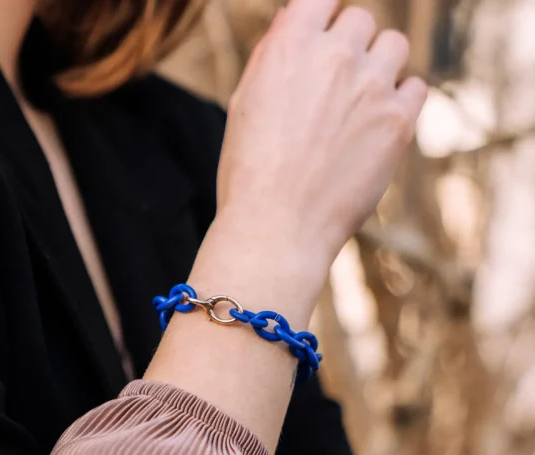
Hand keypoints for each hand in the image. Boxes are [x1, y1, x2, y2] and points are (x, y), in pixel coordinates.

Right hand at [217, 0, 427, 279]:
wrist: (276, 228)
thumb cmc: (250, 173)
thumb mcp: (244, 105)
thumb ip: (272, 57)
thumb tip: (292, 21)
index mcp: (289, 45)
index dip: (321, 19)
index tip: (321, 40)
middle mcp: (334, 56)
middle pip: (360, 20)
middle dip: (349, 46)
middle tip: (336, 85)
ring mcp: (371, 87)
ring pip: (393, 46)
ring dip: (378, 66)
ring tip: (359, 105)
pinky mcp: (398, 122)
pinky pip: (416, 87)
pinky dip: (400, 99)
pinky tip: (378, 125)